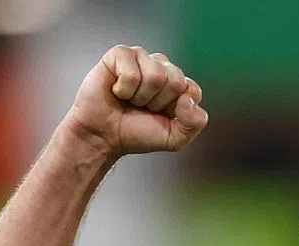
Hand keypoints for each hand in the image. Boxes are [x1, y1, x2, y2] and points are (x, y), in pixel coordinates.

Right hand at [66, 45, 207, 159]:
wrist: (104, 136)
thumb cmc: (137, 134)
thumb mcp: (174, 139)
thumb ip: (193, 124)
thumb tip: (187, 99)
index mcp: (178, 85)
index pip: (193, 90)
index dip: (177, 110)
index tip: (161, 116)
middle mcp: (161, 67)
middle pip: (176, 81)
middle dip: (159, 103)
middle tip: (143, 108)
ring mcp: (141, 57)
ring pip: (156, 76)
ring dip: (141, 97)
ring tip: (130, 100)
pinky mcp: (120, 54)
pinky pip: (132, 72)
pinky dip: (124, 89)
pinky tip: (117, 90)